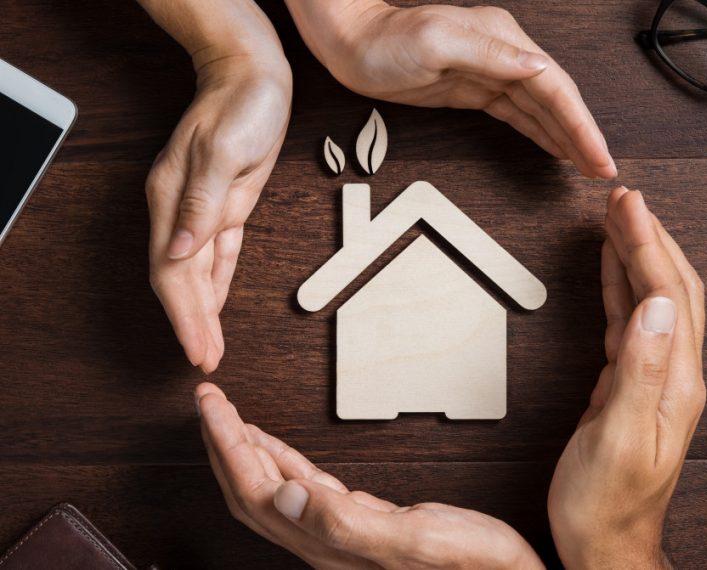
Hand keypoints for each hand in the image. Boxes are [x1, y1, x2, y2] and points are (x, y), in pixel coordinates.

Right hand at [140, 0, 291, 371]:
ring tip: (210, 346)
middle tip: (205, 361)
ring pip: (199, 273)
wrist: (252, 77)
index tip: (196, 349)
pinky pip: (219, 255)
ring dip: (204, 312)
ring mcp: (203, 209)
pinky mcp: (227, 206)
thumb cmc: (240, 106)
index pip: (172, 272)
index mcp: (172, 200)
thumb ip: (202, 204)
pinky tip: (217, 305)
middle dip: (193, 324)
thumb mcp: (223, 152)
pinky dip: (217, 284)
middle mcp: (181, 210)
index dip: (183, 315)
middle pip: (181, 281)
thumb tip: (179, 251)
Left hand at [195, 382, 543, 568]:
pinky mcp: (358, 519)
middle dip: (224, 443)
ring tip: (226, 417)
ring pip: (272, 487)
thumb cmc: (469, 563)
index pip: (258, 491)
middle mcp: (324, 540)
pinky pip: (302, 485)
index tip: (212, 408)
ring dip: (245, 449)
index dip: (229, 447)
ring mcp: (338, 531)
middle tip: (208, 401)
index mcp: (328, 542)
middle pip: (253, 489)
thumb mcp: (411, 539)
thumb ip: (345, 523)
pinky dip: (281, 459)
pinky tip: (274, 446)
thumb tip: (281, 498)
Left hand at [287, 1, 614, 178]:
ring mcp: (490, 72)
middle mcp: (504, 55)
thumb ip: (491, 54)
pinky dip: (540, 132)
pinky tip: (554, 147)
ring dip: (566, 138)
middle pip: (556, 101)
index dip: (581, 125)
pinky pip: (518, 114)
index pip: (555, 88)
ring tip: (588, 165)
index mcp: (503, 42)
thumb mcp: (437, 41)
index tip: (599, 156)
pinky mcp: (474, 89)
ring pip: (541, 110)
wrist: (350, 42)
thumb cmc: (384, 40)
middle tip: (603, 170)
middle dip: (583, 136)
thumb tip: (538, 67)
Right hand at [547, 188, 705, 568]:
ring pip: (651, 298)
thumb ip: (640, 370)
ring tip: (618, 219)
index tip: (626, 204)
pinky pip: (629, 321)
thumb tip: (655, 305)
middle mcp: (672, 374)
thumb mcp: (620, 438)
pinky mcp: (629, 384)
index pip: (667, 293)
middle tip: (623, 198)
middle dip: (648, 236)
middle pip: (670, 287)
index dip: (646, 243)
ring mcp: (653, 378)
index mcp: (674, 381)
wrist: (604, 542)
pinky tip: (610, 270)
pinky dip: (620, 286)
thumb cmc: (606, 502)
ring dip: (636, 253)